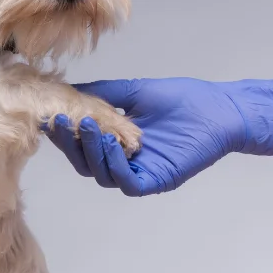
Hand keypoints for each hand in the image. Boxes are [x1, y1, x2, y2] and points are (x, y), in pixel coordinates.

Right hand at [45, 76, 272, 195]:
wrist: (222, 109)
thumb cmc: (185, 101)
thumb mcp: (134, 93)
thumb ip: (102, 95)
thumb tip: (68, 90)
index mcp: (117, 143)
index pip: (82, 144)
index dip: (64, 133)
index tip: (51, 114)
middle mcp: (124, 162)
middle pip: (85, 162)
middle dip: (70, 143)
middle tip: (61, 120)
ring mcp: (140, 173)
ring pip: (101, 174)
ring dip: (90, 151)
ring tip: (87, 124)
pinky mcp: (156, 180)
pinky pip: (127, 182)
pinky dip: (114, 164)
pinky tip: (110, 143)